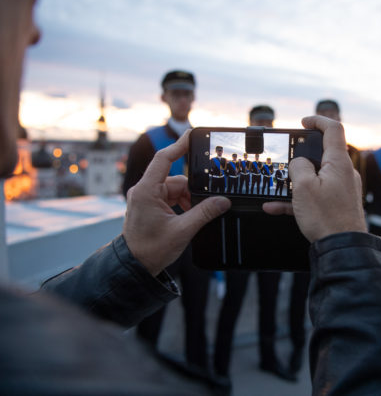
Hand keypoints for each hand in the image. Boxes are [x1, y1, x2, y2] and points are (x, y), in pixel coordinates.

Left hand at [123, 130, 230, 275]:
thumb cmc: (151, 249)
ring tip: (191, 218)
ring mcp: (145, 198)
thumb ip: (204, 213)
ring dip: (186, 200)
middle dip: (190, 192)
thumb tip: (222, 201)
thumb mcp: (182, 230)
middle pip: (174, 179)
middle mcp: (143, 190)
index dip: (179, 146)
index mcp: (147, 191)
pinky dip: (180, 204)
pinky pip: (169, 197)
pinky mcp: (148, 205)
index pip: (164, 159)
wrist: (135, 267)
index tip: (191, 135)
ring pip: (174, 189)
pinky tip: (187, 217)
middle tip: (203, 207)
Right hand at [263, 116, 366, 241]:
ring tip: (275, 191)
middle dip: (300, 158)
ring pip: (315, 177)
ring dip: (295, 183)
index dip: (318, 120)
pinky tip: (275, 207)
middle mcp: (344, 173)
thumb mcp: (303, 187)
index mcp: (338, 163)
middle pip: (322, 154)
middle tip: (285, 162)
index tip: (303, 122)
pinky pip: (315, 195)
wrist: (343, 247)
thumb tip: (299, 163)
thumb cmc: (326, 218)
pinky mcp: (337, 204)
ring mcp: (342, 189)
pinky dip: (298, 199)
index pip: (333, 129)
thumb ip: (298, 167)